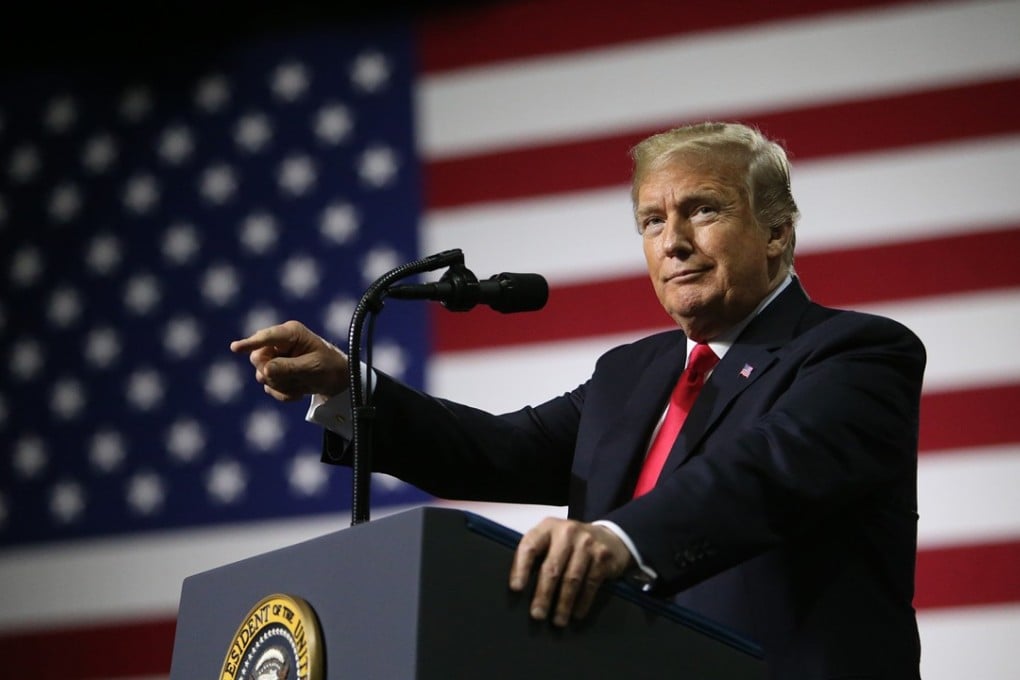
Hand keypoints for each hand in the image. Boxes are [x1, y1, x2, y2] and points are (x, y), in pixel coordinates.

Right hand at [229, 320, 348, 400]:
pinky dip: (284, 393)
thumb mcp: (312, 367)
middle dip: (274, 374)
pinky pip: (268, 387)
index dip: (250, 343)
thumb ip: (288, 368)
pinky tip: (299, 390)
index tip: (235, 348)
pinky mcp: (274, 372)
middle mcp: (279, 343)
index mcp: (291, 333)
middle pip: (258, 359)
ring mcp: (274, 357)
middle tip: (295, 378)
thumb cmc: (329, 367)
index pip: (266, 337)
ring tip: (302, 383)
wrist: (336, 380)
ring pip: (262, 375)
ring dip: (283, 385)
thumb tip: (264, 371)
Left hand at [509, 518, 632, 626]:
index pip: (529, 546)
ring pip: (572, 579)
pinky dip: (582, 602)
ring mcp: (587, 543)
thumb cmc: (572, 545)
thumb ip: (538, 556)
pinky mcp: (602, 556)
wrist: (609, 538)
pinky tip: (576, 614)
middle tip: (537, 614)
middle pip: (552, 567)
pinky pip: (590, 584)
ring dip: (563, 604)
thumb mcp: (553, 541)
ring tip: (558, 621)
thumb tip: (520, 589)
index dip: (521, 568)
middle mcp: (567, 532)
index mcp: (548, 527)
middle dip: (543, 594)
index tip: (516, 588)